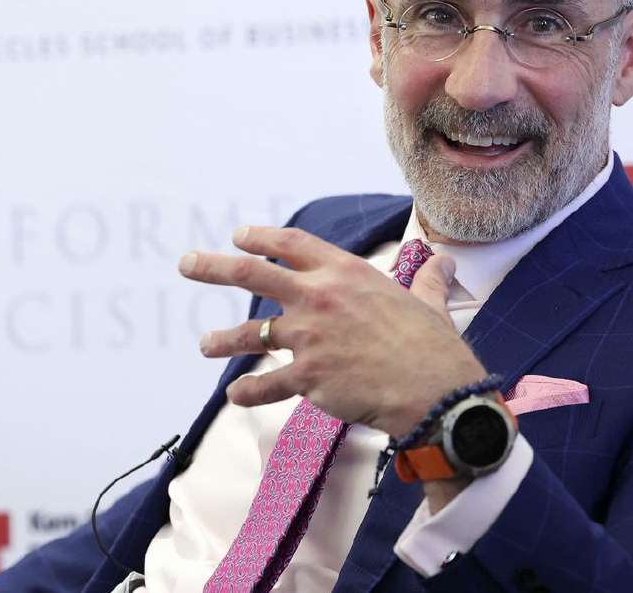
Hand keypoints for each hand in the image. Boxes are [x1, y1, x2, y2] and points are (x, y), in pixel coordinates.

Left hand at [178, 226, 488, 437]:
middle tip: (187, 264)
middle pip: (252, 274)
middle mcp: (319, 297)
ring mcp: (309, 337)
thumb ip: (429, 279)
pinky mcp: (307, 377)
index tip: (240, 236)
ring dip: (222, 340)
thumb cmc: (433, 345)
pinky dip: (248, 392)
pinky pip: (265, 385)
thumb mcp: (430, 302)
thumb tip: (446, 263)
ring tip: (205, 344)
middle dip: (212, 267)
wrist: (432, 389)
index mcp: (346, 272)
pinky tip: (237, 395)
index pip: (292, 244)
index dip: (262, 238)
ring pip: (249, 335)